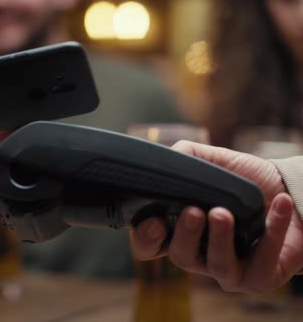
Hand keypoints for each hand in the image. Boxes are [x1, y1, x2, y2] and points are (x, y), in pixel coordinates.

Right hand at [131, 140, 302, 293]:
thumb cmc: (246, 181)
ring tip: (224, 213)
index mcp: (181, 232)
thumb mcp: (213, 161)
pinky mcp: (261, 279)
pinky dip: (272, 231)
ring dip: (220, 239)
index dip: (146, 239)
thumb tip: (167, 157)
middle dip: (185, 235)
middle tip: (193, 211)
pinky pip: (263, 262)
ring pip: (218, 266)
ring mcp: (229, 271)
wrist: (292, 190)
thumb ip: (185, 156)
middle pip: (181, 257)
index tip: (153, 222)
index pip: (150, 245)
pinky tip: (278, 204)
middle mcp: (200, 256)